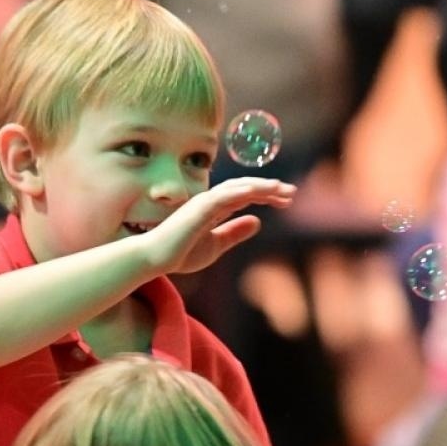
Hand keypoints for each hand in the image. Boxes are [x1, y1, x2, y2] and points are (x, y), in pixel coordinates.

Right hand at [139, 176, 295, 275]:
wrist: (154, 259)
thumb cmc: (180, 253)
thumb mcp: (216, 245)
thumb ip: (235, 233)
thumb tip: (258, 222)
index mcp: (216, 209)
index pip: (246, 196)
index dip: (267, 195)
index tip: (286, 201)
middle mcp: (212, 200)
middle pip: (246, 188)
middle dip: (270, 189)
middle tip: (292, 192)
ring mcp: (205, 201)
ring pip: (238, 188)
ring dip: (261, 187)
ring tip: (281, 189)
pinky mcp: (199, 207)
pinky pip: (224, 195)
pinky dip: (241, 191)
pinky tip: (258, 192)